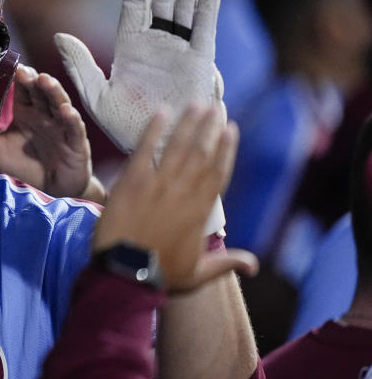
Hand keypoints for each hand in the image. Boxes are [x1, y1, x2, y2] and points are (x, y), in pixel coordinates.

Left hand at [0, 65, 104, 201]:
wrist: (52, 189)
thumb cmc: (25, 165)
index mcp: (24, 112)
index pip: (18, 89)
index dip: (11, 78)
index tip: (1, 66)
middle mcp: (43, 113)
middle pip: (37, 90)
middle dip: (30, 78)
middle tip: (20, 70)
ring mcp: (60, 125)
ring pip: (57, 102)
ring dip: (51, 90)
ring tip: (43, 80)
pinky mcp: (75, 141)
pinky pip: (74, 127)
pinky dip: (71, 118)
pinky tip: (66, 110)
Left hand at [55, 0, 224, 156]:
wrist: (156, 149)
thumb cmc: (124, 127)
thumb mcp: (95, 95)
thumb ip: (80, 65)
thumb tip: (59, 35)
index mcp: (130, 46)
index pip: (134, 3)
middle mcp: (156, 43)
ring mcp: (180, 50)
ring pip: (184, 8)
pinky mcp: (200, 63)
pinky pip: (205, 29)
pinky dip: (208, 7)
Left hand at [94, 105, 256, 292]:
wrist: (125, 274)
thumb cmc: (161, 275)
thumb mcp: (198, 273)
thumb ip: (226, 263)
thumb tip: (254, 265)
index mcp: (200, 211)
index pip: (218, 172)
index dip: (226, 149)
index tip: (232, 129)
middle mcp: (183, 192)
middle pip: (201, 153)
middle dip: (210, 127)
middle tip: (217, 106)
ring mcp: (157, 184)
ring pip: (177, 147)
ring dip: (188, 123)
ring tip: (197, 103)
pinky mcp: (131, 181)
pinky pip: (145, 149)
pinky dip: (154, 129)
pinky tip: (161, 111)